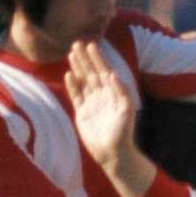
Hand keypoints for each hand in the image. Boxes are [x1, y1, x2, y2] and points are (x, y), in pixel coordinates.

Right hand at [65, 41, 136, 167]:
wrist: (113, 152)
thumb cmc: (124, 132)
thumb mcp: (126, 110)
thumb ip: (121, 91)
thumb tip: (112, 73)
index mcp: (114, 93)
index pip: (104, 71)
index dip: (98, 58)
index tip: (91, 45)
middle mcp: (102, 95)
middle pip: (91, 73)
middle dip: (85, 59)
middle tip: (77, 44)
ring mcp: (92, 103)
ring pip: (83, 81)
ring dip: (78, 68)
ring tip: (71, 54)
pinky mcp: (82, 113)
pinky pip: (76, 95)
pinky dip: (73, 85)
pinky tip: (69, 74)